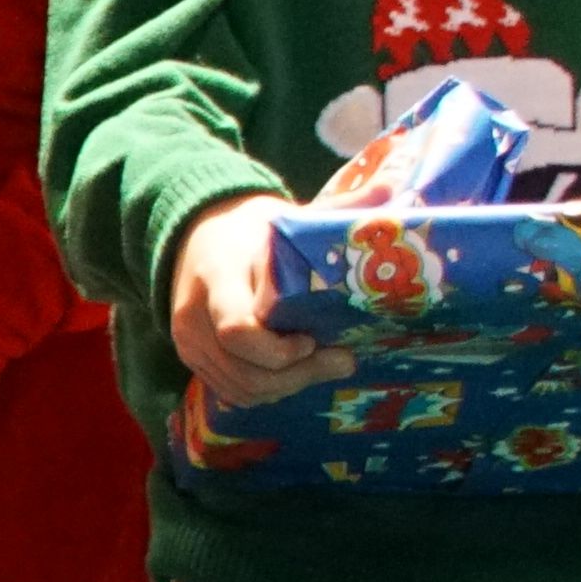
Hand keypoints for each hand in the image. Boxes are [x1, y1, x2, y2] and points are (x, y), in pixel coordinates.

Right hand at [163, 196, 356, 416]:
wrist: (196, 236)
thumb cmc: (250, 230)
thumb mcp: (287, 217)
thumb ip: (334, 210)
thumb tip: (390, 190)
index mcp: (217, 275)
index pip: (237, 330)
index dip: (279, 349)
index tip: (312, 338)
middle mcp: (194, 316)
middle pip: (244, 369)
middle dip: (298, 374)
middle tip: (342, 360)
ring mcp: (190, 342)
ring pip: (240, 388)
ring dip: (286, 386)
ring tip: (324, 366)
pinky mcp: (193, 359)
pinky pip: (231, 391)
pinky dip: (267, 390)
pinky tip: (295, 373)